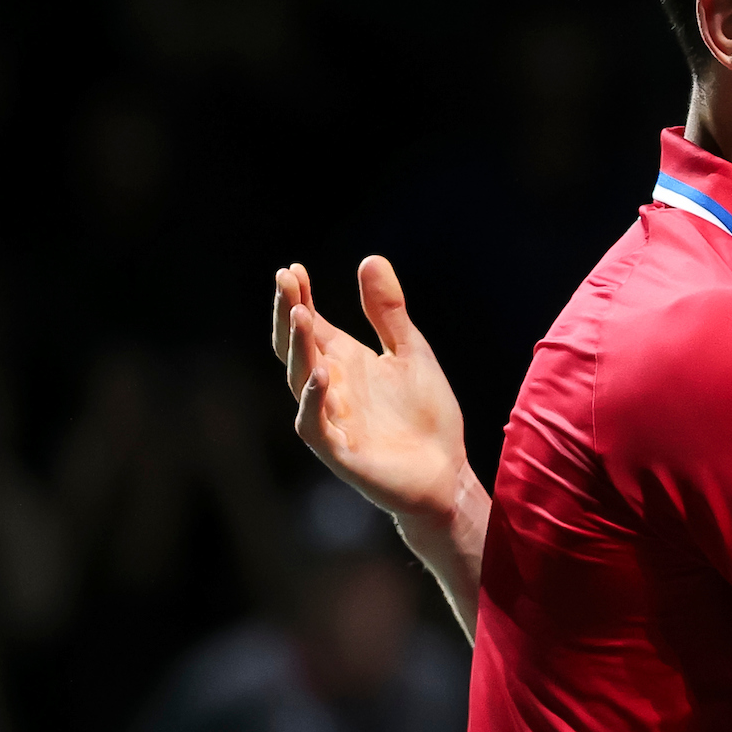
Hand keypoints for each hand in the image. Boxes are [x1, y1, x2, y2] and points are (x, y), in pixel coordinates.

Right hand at [272, 257, 470, 525]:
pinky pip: (315, 424)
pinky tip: (321, 374)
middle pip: (296, 345)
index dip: (298, 296)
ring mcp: (330, 418)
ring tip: (301, 313)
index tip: (293, 268)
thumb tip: (370, 259)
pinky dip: (313, 400)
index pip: (310, 324)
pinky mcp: (338, 451)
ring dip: (299, 347)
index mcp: (343, 361)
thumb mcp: (411, 352)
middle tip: (286, 279)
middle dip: (289, 312)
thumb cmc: (425, 415)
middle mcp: (329, 387)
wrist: (446, 472)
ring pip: (300, 379)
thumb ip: (389, 313)